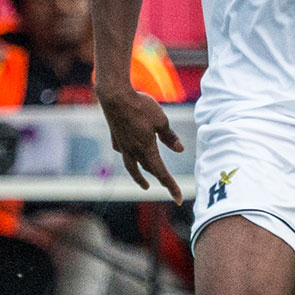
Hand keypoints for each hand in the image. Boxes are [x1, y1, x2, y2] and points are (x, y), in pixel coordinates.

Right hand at [98, 87, 184, 202]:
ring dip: (140, 177)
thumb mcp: (161, 121)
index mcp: (146, 149)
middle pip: (149, 170)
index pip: (161, 173)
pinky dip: (130, 158)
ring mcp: (122, 145)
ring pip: (132, 167)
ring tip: (145, 185)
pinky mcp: (116, 137)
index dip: (171, 186)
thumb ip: (169, 137)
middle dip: (161, 180)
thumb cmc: (140, 106)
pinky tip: (130, 156)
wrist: (114, 96)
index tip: (178, 198)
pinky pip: (124, 152)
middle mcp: (133, 151)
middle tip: (169, 189)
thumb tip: (180, 150)